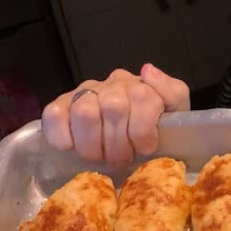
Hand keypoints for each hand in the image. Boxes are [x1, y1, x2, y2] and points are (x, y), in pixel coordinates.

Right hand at [42, 64, 190, 164]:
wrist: (134, 138)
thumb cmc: (155, 131)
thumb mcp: (176, 113)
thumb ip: (172, 93)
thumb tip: (147, 71)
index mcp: (142, 85)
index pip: (143, 98)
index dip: (142, 131)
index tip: (144, 149)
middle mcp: (113, 84)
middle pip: (114, 109)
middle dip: (118, 145)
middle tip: (121, 159)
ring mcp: (85, 93)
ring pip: (85, 113)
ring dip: (93, 146)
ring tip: (101, 157)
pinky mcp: (60, 105)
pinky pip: (54, 115)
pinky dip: (62, 136)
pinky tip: (73, 148)